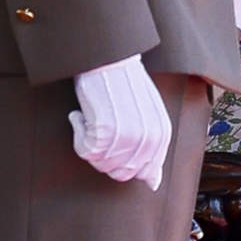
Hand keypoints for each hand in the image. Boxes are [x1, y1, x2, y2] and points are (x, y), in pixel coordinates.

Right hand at [69, 55, 171, 189]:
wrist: (108, 56)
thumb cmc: (125, 82)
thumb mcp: (148, 115)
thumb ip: (153, 149)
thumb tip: (153, 184)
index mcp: (161, 135)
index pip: (144, 172)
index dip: (124, 160)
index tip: (115, 140)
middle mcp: (147, 139)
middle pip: (120, 173)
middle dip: (106, 154)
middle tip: (101, 127)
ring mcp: (126, 137)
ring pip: (100, 164)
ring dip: (90, 142)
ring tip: (95, 117)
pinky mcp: (103, 131)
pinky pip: (84, 151)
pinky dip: (78, 133)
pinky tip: (83, 114)